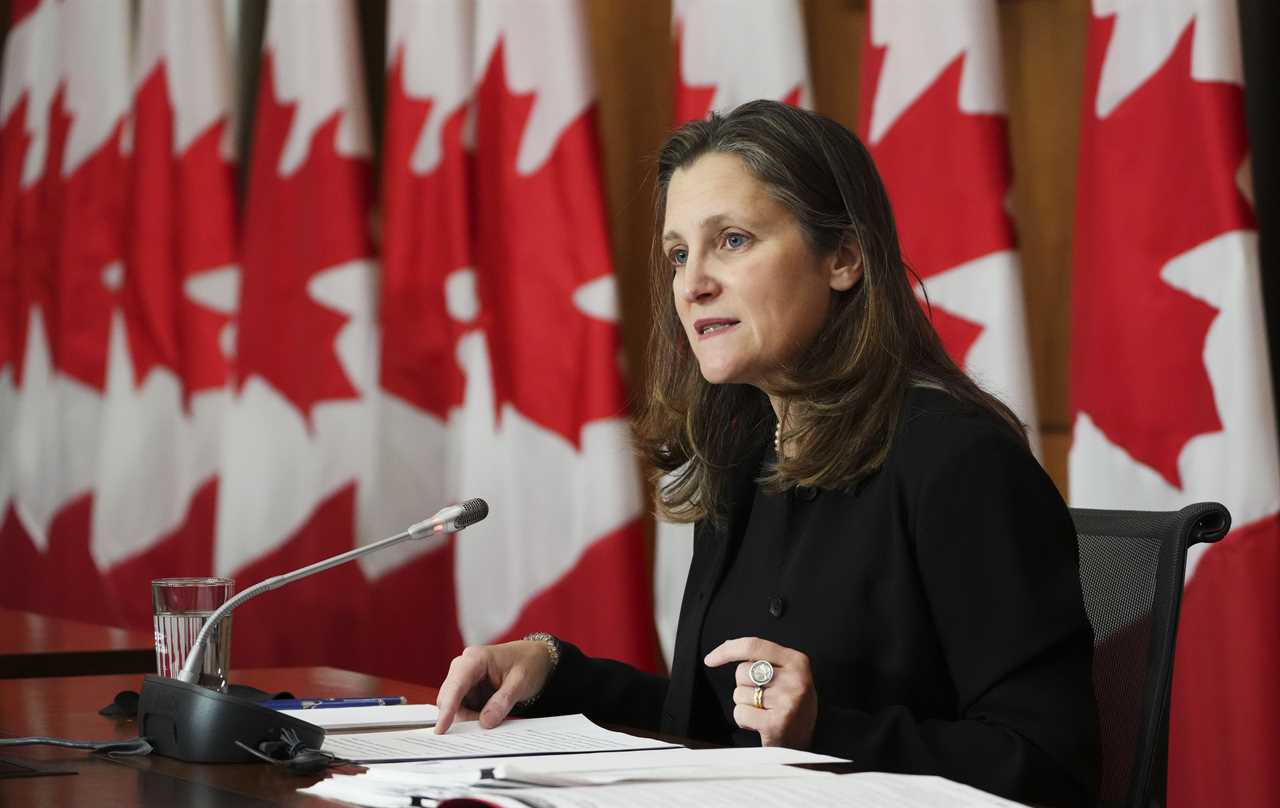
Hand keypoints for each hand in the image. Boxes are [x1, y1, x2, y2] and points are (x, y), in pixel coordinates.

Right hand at [434, 640, 553, 733]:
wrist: (536, 658)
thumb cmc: (528, 662)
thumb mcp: (521, 682)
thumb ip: (503, 701)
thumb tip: (485, 722)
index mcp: (475, 658)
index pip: (456, 685)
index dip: (447, 708)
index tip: (442, 728)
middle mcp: (464, 667)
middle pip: (449, 697)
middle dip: (462, 716)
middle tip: (483, 728)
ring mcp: (464, 679)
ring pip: (454, 705)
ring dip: (468, 718)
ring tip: (493, 718)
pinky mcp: (468, 690)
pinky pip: (463, 708)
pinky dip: (473, 717)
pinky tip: (489, 717)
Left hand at [704, 637, 817, 749]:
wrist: (803, 746)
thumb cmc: (790, 707)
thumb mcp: (787, 676)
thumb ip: (763, 659)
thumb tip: (727, 647)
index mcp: (797, 661)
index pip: (753, 646)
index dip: (727, 650)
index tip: (710, 659)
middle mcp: (795, 678)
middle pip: (742, 671)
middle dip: (743, 686)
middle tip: (763, 699)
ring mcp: (788, 701)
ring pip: (739, 693)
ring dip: (745, 705)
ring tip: (764, 713)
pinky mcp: (776, 723)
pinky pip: (740, 713)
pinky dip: (743, 720)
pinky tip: (760, 725)